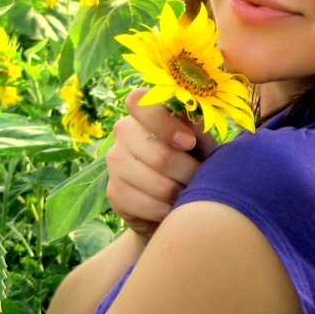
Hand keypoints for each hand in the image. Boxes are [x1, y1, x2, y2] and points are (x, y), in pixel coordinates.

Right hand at [105, 88, 216, 238]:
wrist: (175, 200)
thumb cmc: (193, 161)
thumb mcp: (200, 143)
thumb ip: (195, 130)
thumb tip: (191, 129)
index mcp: (145, 112)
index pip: (140, 102)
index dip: (166, 124)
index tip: (189, 143)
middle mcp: (124, 131)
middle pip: (157, 153)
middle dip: (187, 171)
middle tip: (200, 179)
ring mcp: (114, 161)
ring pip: (155, 182)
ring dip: (180, 193)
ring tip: (190, 194)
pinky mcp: (114, 192)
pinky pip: (145, 204)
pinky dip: (166, 210)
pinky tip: (173, 208)